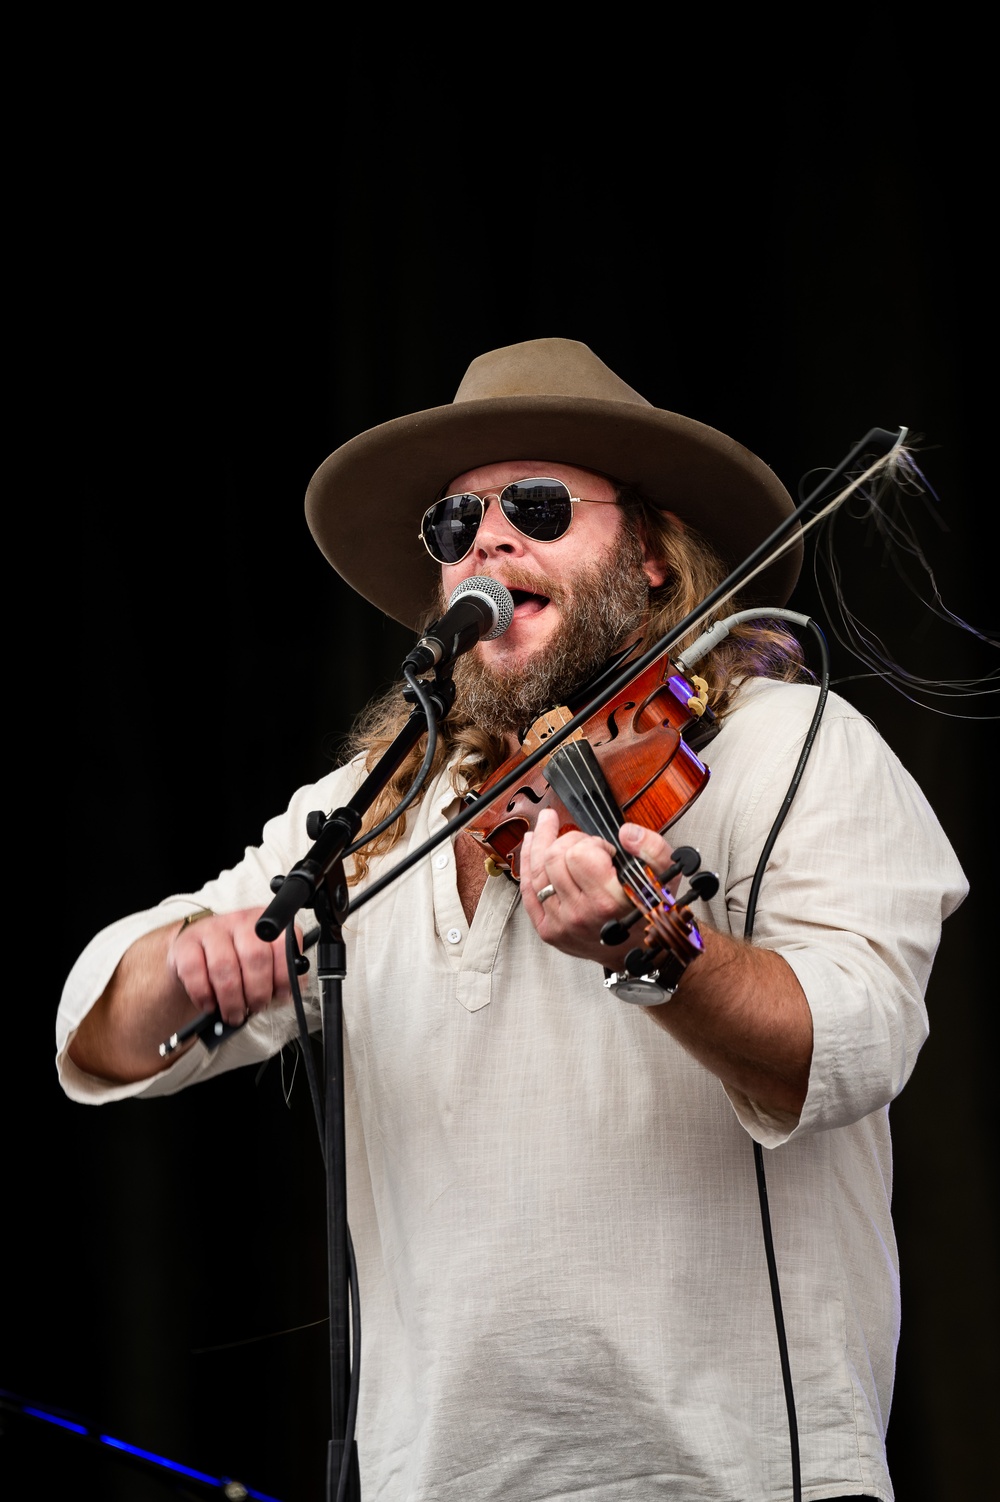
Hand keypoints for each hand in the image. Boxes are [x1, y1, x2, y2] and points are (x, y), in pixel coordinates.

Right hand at [167, 907, 300, 1026]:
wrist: (199, 953)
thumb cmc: (238, 962)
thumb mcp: (266, 963)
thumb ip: (282, 975)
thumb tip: (291, 993)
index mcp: (268, 924)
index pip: (283, 945)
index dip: (283, 976)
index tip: (281, 996)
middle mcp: (241, 921)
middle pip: (254, 956)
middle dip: (257, 991)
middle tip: (255, 1008)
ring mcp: (212, 929)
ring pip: (224, 966)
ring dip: (231, 999)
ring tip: (234, 1014)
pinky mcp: (186, 943)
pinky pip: (194, 971)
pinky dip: (204, 995)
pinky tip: (210, 1004)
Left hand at [520, 809, 677, 965]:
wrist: (637, 955)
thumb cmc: (647, 915)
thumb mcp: (664, 878)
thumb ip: (652, 849)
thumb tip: (626, 832)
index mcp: (609, 901)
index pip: (580, 854)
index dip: (592, 843)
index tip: (605, 850)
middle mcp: (581, 914)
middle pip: (554, 858)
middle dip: (568, 840)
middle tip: (584, 843)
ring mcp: (560, 924)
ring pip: (536, 870)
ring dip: (541, 842)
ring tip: (546, 825)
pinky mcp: (547, 930)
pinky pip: (527, 889)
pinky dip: (527, 863)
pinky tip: (531, 844)